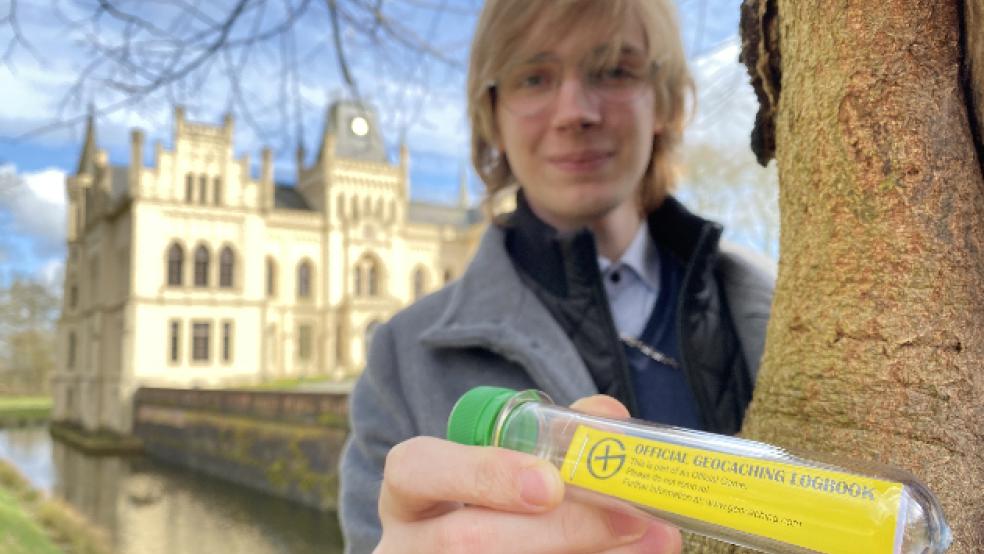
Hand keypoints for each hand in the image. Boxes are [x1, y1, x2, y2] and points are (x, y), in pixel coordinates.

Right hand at [375, 395, 681, 553]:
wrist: (463, 550)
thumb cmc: (487, 504)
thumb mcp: (502, 465)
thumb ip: (552, 436)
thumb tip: (609, 417)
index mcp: (409, 491)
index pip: (419, 468)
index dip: (485, 475)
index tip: (552, 484)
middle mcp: (406, 544)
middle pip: (466, 541)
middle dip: (560, 529)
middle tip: (631, 517)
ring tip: (652, 543)